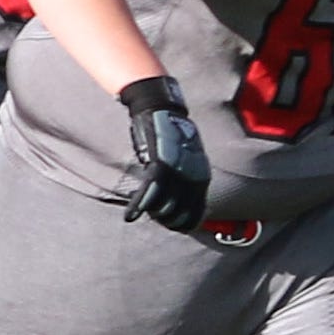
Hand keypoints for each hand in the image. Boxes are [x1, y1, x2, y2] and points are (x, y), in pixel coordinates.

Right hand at [115, 76, 212, 233]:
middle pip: (178, 214)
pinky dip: (139, 206)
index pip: (195, 215)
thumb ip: (186, 181)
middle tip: (153, 215)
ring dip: (151, 212)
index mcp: (202, 178)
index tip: (168, 223)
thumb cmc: (171, 136)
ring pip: (163, 207)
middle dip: (164, 219)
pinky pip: (150, 193)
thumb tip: (178, 201)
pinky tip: (131, 215)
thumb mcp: (187, 161)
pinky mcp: (159, 165)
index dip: (180, 224)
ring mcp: (177, 173)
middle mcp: (193, 179)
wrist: (160, 110)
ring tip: (143, 209)